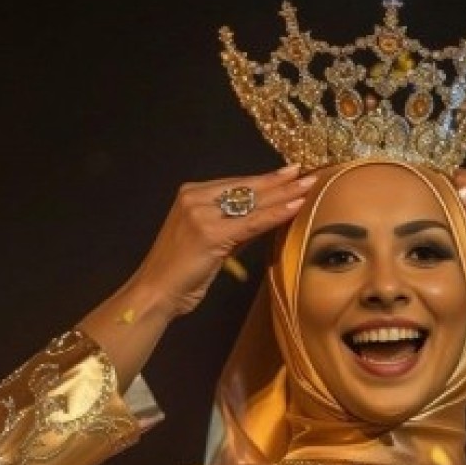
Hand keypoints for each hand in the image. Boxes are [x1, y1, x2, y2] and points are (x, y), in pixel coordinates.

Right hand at [136, 164, 314, 318]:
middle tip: (307, 173)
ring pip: (252, 202)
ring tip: (308, 186)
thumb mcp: (209, 241)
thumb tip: (265, 216)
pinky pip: (252, 222)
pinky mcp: (211, 233)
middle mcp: (194, 198)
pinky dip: (276, 214)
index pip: (237, 183)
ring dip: (284, 194)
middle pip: (247, 188)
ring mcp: (201, 213)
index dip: (265, 179)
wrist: (156, 292)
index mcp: (191, 194)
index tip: (290, 172)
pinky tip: (296, 207)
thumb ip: (234, 227)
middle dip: (280, 182)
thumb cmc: (181, 272)